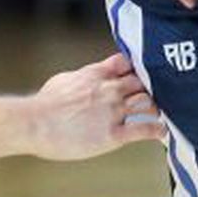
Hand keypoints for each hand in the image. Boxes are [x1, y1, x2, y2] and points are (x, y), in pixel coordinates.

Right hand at [25, 53, 165, 159]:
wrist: (35, 123)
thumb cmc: (44, 104)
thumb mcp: (66, 79)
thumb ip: (86, 76)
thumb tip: (94, 75)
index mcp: (97, 74)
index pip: (127, 62)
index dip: (139, 66)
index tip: (145, 72)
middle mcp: (109, 89)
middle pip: (142, 82)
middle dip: (151, 87)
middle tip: (159, 94)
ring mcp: (113, 111)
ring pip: (147, 102)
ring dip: (156, 107)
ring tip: (160, 111)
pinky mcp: (113, 134)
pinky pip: (143, 129)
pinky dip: (156, 129)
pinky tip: (162, 130)